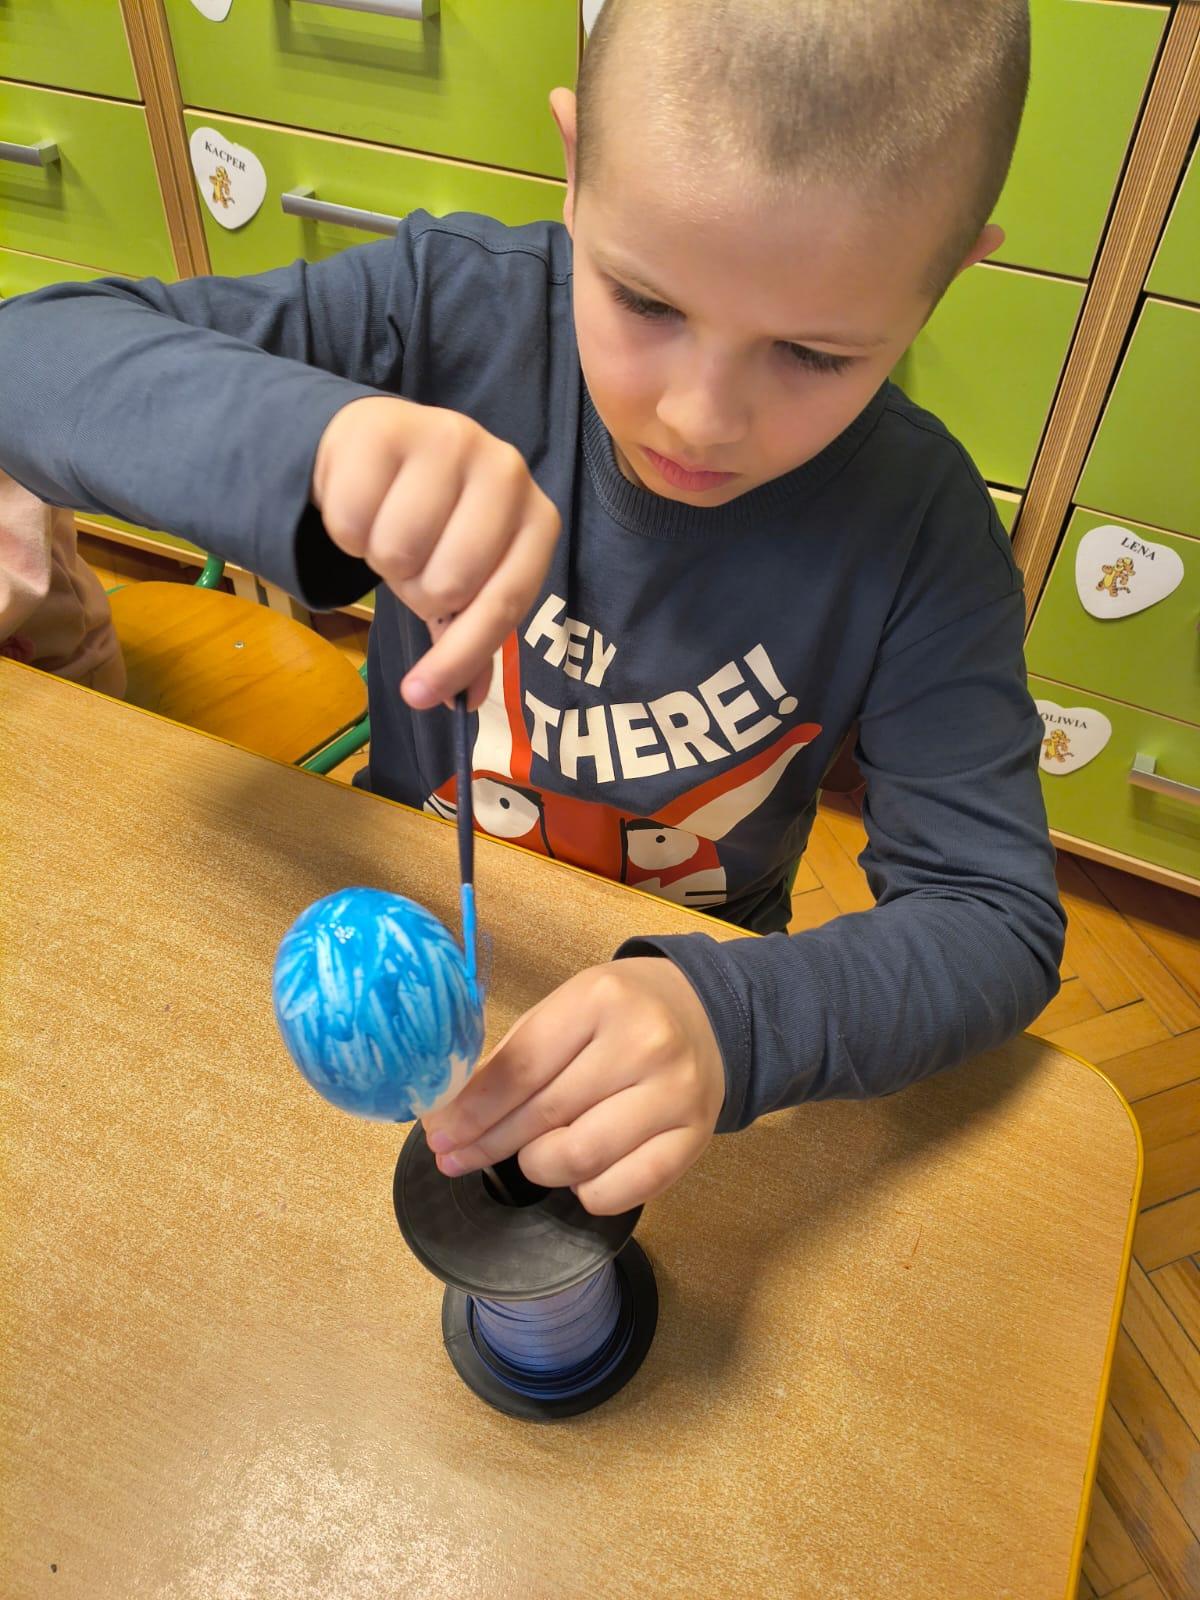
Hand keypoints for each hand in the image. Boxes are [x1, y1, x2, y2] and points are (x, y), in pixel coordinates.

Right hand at [312, 396, 560, 709]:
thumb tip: (466, 703)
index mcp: (536, 519)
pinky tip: (363, 503)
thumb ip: (469, 635)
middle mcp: (507, 471)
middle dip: (416, 589)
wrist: (380, 446)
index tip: (420, 696)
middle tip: (414, 562)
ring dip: (378, 557)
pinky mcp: (389, 426)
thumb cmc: (433, 523)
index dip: (459, 656)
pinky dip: (345, 530)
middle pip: (446, 583)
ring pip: (395, 553)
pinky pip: (351, 521)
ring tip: (388, 527)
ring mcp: (451, 439)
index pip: (503, 604)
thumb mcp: (461, 580)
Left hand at [421, 958, 725, 1214]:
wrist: (708, 1015)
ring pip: (579, 1159)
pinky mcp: (695, 1138)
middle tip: (457, 1158)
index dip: (472, 1110)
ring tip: (530, 1156)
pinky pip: (623, 1191)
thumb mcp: (566, 1008)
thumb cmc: (622, 1013)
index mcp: (601, 999)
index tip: (441, 1135)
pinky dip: (586, 1191)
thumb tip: (454, 1115)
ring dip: (538, 1167)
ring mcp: (675, 1094)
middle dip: (489, 1144)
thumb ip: (514, 1056)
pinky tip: (578, 1172)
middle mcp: (644, 1044)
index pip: (520, 1067)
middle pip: (544, 1115)